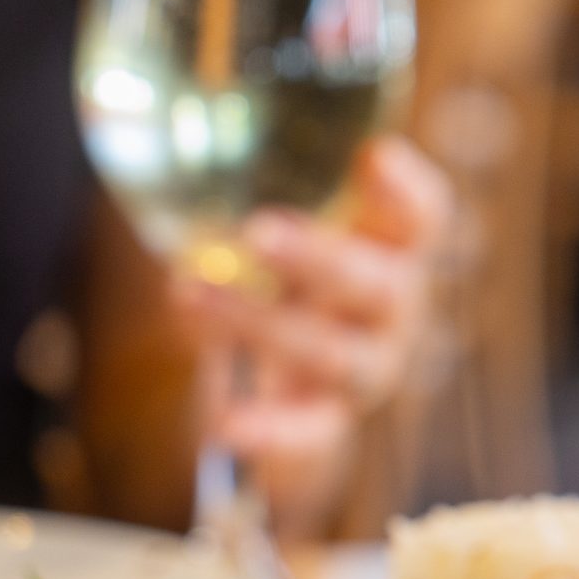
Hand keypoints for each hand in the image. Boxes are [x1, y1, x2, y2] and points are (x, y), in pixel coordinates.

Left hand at [174, 135, 451, 532]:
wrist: (264, 387)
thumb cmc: (273, 280)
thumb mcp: (271, 231)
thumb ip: (247, 189)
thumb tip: (154, 144)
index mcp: (388, 250)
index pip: (423, 218)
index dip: (407, 191)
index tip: (373, 157)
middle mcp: (390, 311)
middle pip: (382, 285)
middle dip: (320, 257)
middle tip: (256, 231)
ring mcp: (364, 372)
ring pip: (332, 353)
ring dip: (257, 323)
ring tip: (185, 295)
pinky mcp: (323, 426)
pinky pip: (306, 434)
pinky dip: (267, 430)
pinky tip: (224, 424)